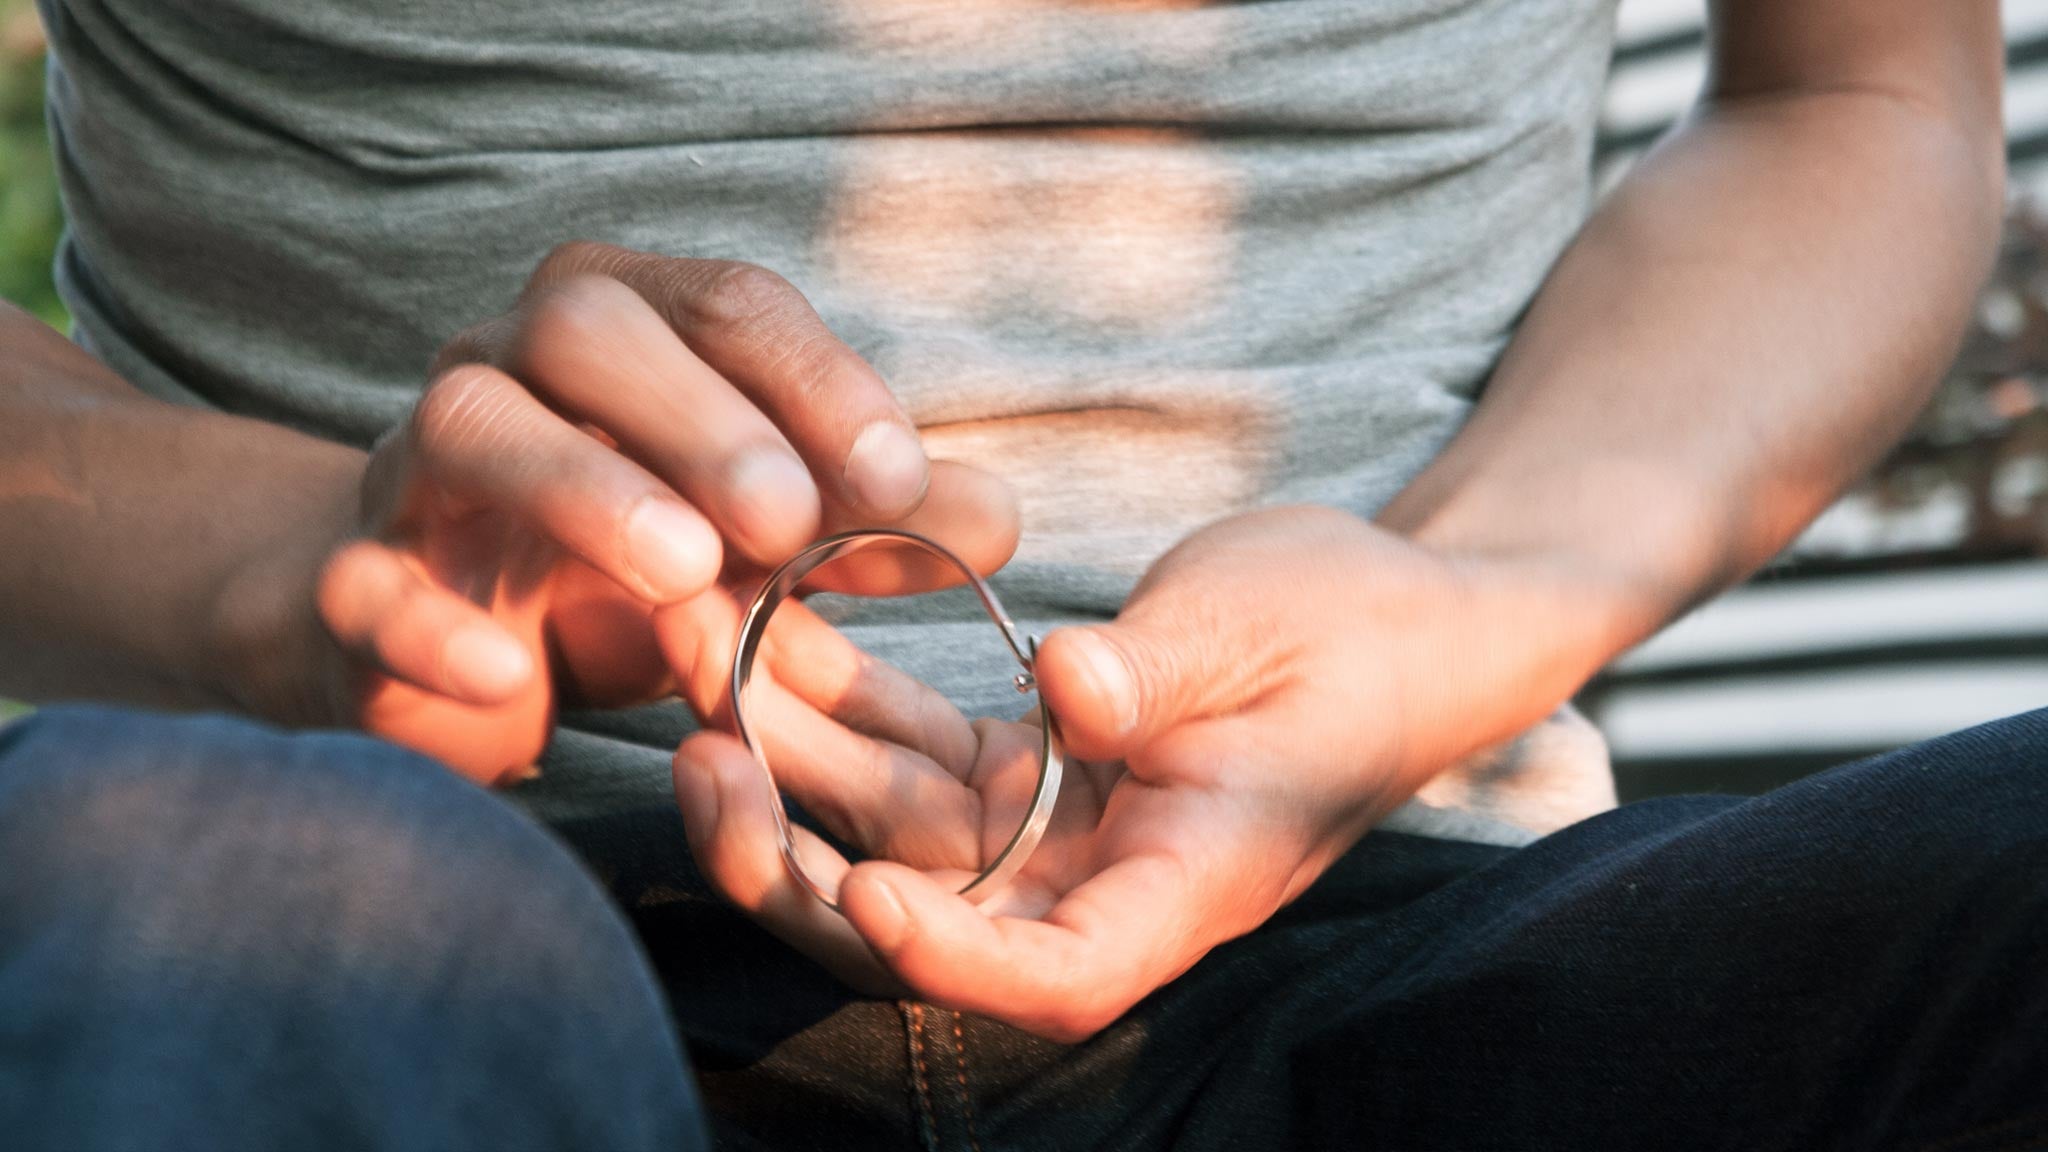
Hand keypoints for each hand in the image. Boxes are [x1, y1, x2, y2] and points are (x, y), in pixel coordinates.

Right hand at [225, 243, 1016, 781]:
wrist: (446, 642)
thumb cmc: (632, 568)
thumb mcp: (764, 545)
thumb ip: (873, 525)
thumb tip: (1000, 519)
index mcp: (631, 328)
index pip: (730, 306)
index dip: (819, 384)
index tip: (899, 483)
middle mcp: (515, 364)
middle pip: (591, 326)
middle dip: (703, 418)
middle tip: (792, 521)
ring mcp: (417, 467)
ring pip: (471, 422)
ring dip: (580, 484)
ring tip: (686, 573)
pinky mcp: (354, 581)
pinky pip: (362, 581)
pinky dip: (425, 622)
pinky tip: (507, 669)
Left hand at [672, 505, 1582, 1038]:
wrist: (1398, 612)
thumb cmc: (1362, 631)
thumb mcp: (1269, 634)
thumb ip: (1160, 674)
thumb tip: (1063, 690)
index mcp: (1183, 884)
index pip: (1059, 978)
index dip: (952, 961)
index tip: (862, 888)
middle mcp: (1096, 879)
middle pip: (923, 924)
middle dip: (796, 858)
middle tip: (702, 752)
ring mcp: (1049, 824)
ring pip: (886, 825)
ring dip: (784, 746)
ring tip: (698, 636)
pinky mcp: (1023, 763)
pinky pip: (906, 744)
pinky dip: (834, 692)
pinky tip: (765, 609)